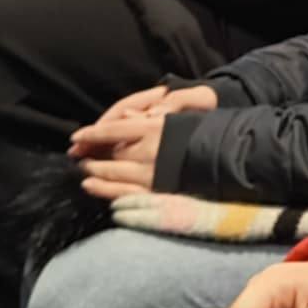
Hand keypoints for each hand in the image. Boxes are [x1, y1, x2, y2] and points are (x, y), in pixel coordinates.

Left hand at [69, 87, 219, 190]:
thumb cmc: (206, 132)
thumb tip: (126, 117)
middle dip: (92, 153)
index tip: (76, 136)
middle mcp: (149, 150)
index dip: (92, 132)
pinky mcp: (156, 192)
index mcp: (155, 127)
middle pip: (110, 151)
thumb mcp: (180, 115)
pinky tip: (92, 186)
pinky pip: (123, 192)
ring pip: (112, 172)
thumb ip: (151, 118)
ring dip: (95, 171)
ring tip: (85, 171)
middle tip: (80, 156)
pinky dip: (104, 189)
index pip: (114, 129)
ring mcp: (151, 173)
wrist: (231, 157)